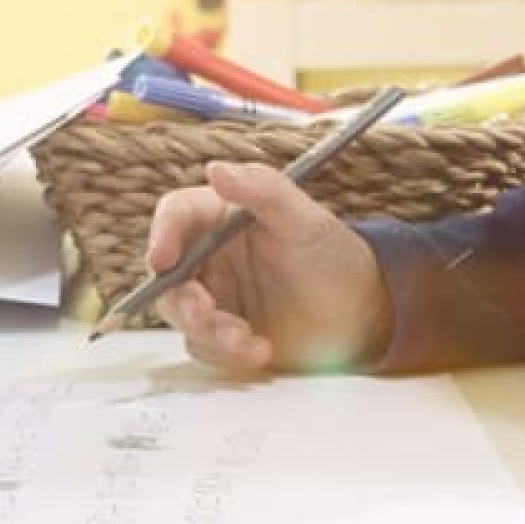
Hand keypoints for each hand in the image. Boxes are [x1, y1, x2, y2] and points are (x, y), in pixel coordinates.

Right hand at [140, 160, 391, 376]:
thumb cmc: (335, 259)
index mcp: (222, 217)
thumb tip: (216, 169)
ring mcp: (215, 296)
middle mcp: (210, 255)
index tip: (164, 258)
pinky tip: (262, 350)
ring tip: (247, 339)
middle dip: (183, 299)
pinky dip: (228, 354)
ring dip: (208, 331)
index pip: (177, 215)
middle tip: (206, 316)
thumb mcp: (307, 222)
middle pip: (168, 274)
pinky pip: (205, 347)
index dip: (162, 234)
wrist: (362, 317)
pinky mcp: (222, 334)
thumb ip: (265, 192)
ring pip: (182, 315)